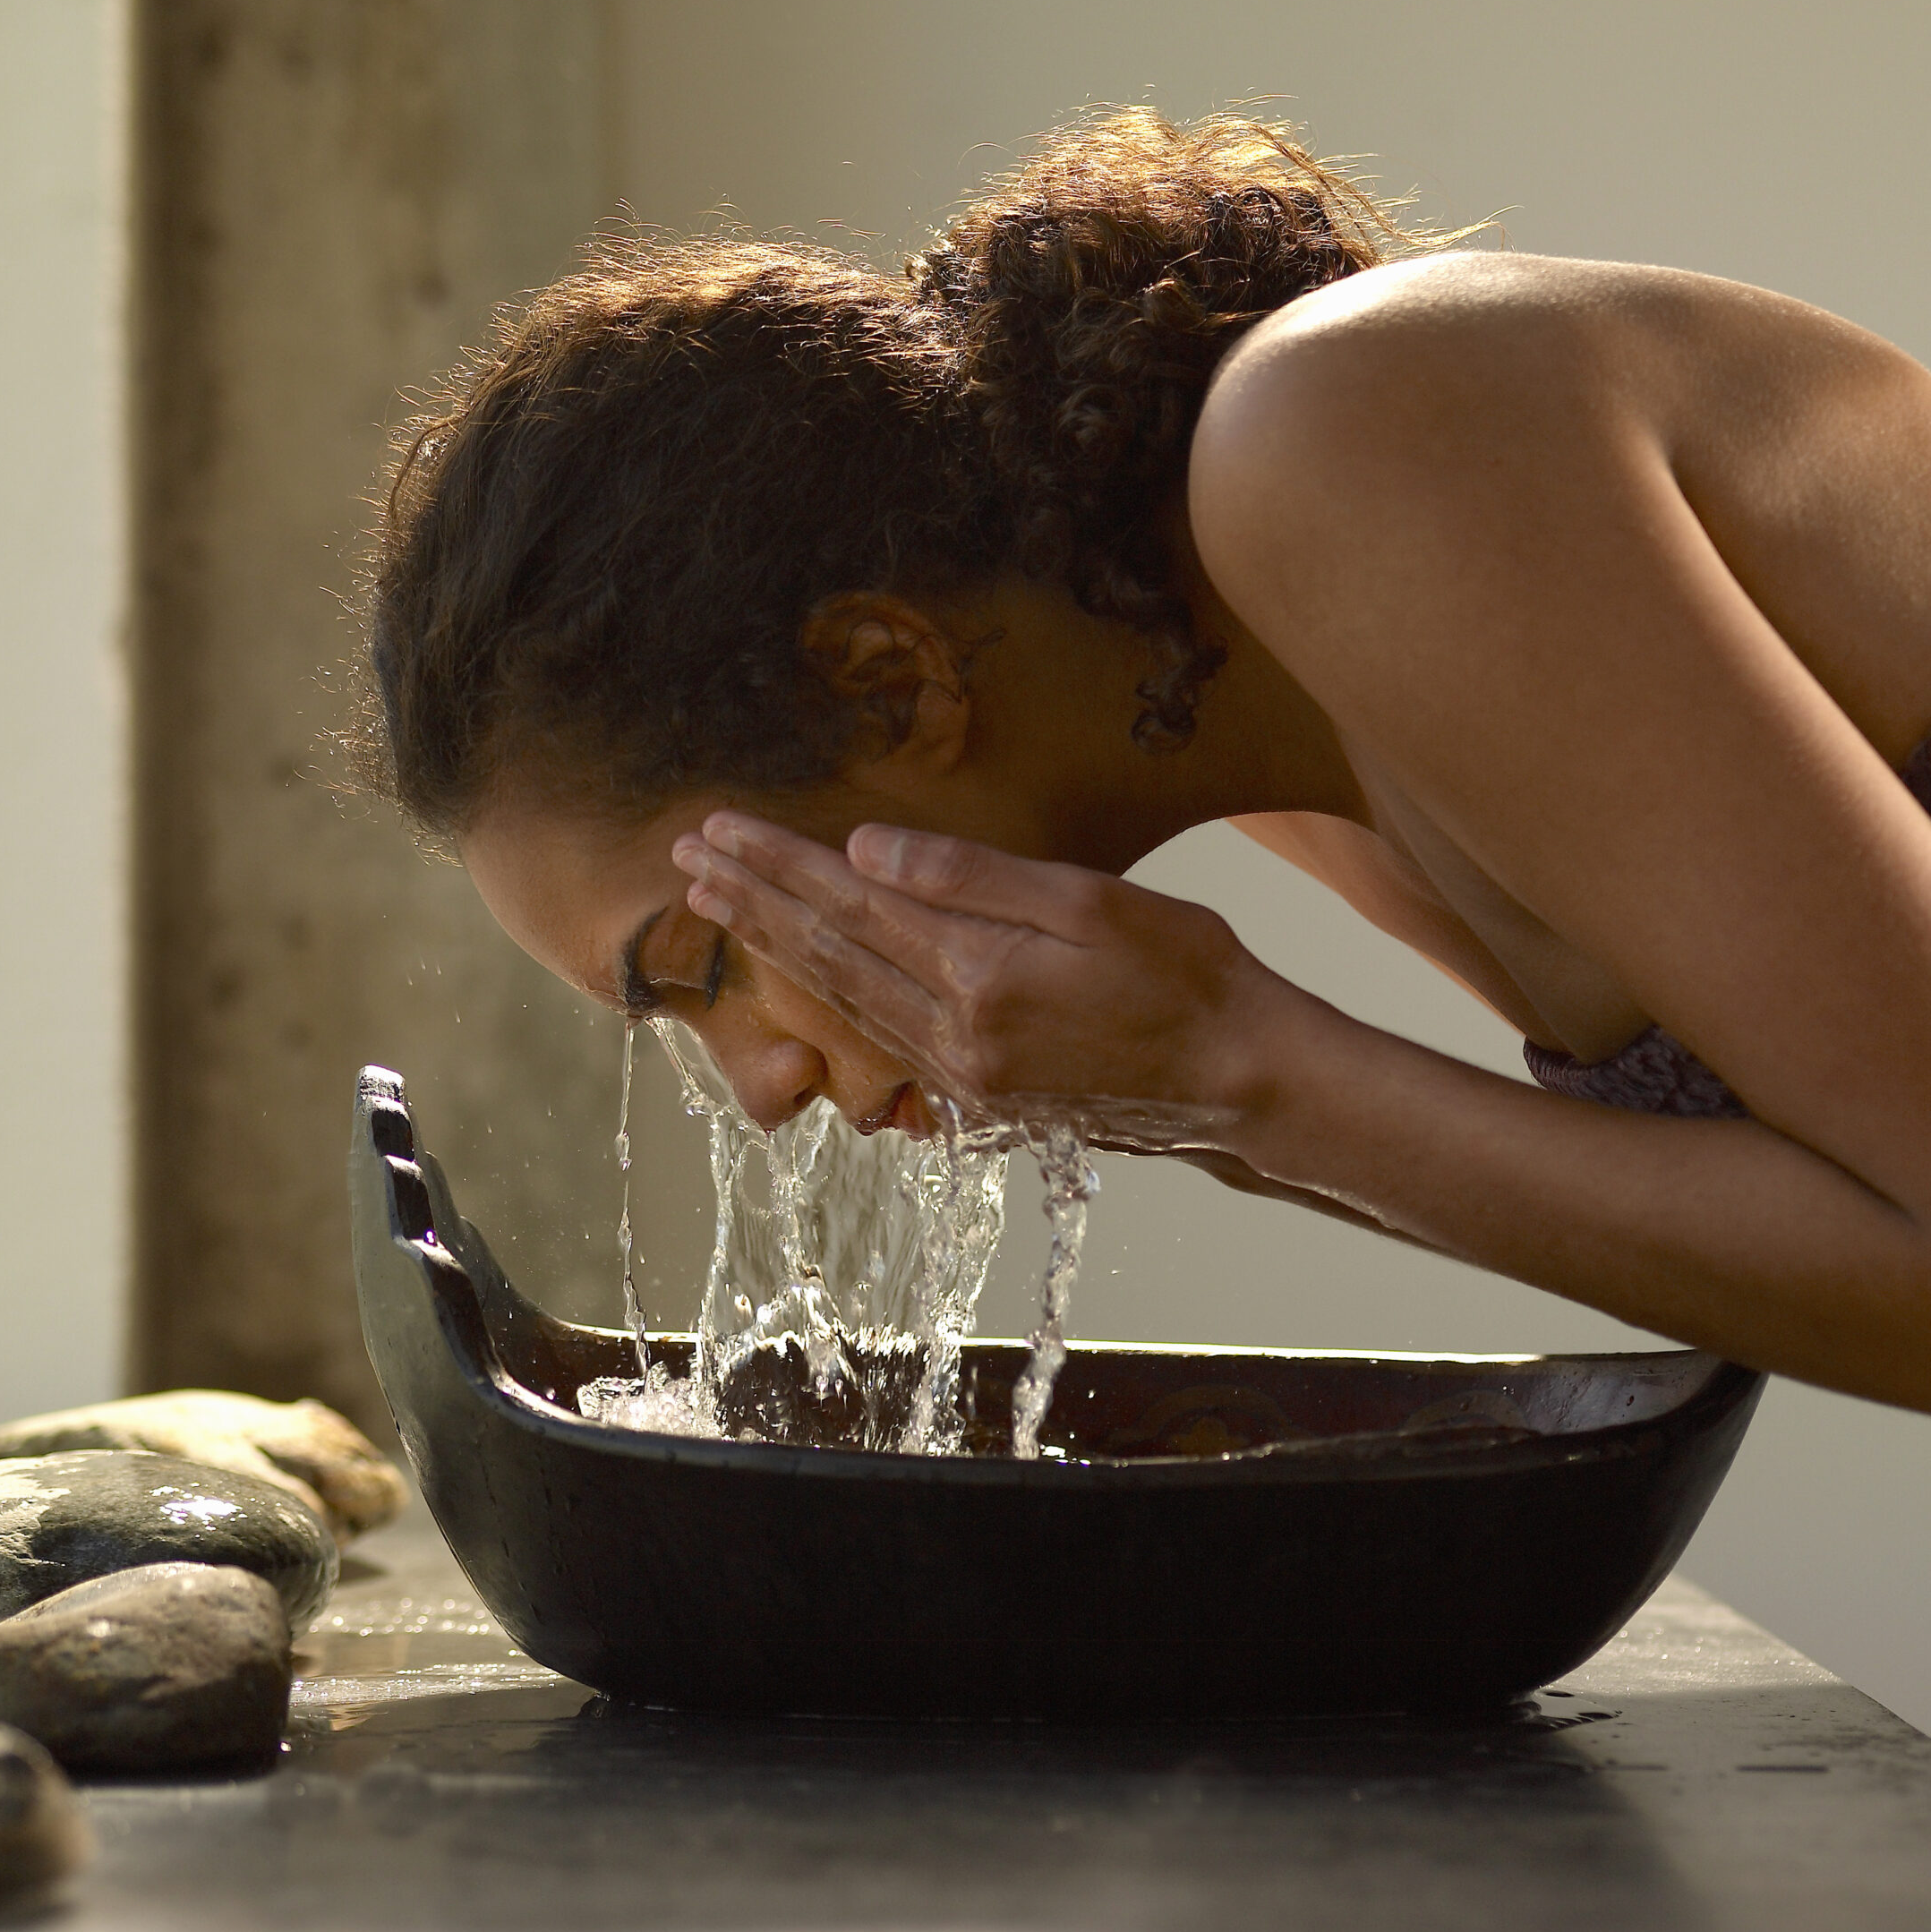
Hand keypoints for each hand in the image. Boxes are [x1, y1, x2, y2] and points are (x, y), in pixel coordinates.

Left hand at [673, 813, 1298, 1140]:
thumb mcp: (1095, 903)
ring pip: (844, 1001)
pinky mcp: (982, 1103)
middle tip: (687, 859)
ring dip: (777, 948)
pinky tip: (806, 974)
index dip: (779, 863)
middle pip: (829, 956)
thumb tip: (865, 848)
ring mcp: (964, 1080)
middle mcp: (954, 1038)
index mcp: (980, 977)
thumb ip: (974, 877)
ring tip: (719, 907)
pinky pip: (880, 1040)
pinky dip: (829, 997)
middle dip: (752, 901)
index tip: (718, 829)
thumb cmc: (1190, 975)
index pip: (853, 904)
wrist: (1244, 1082)